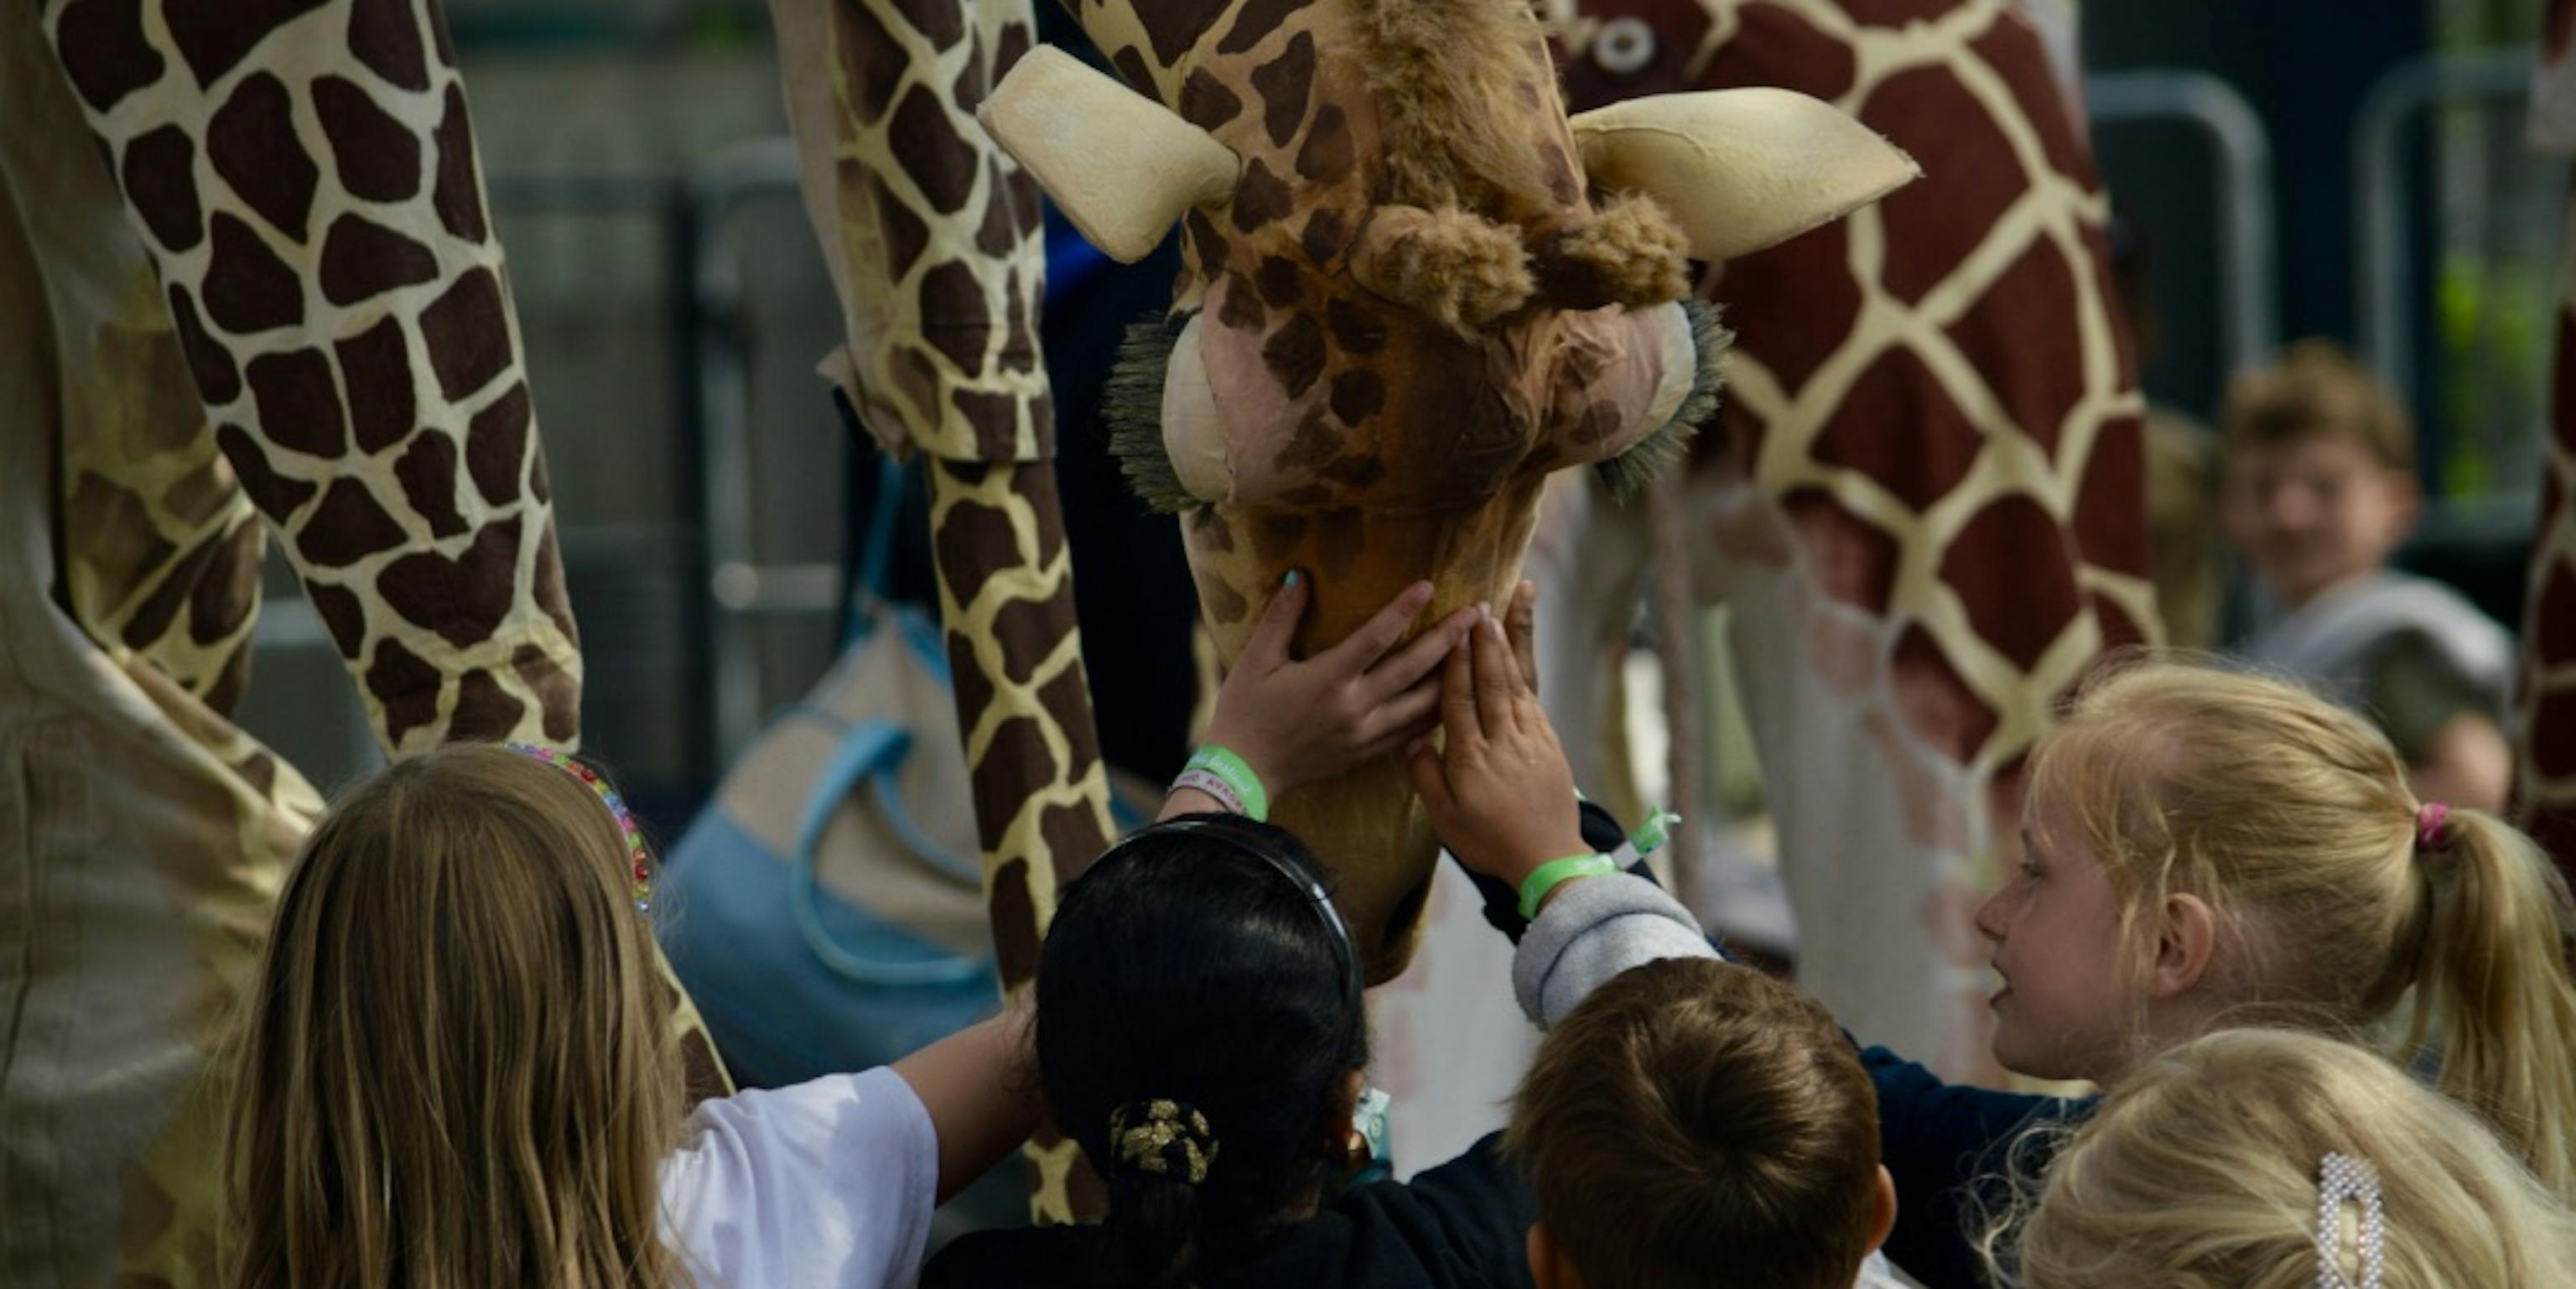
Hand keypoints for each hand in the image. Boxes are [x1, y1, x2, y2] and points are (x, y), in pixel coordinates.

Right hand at [1197, 574, 1479, 800]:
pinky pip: (1414, 732)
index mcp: (1328, 679)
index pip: (1376, 637)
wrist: (1243, 771)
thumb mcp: (1255, 660)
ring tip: (1479, 651)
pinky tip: (1456, 696)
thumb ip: (1281, 617)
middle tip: (1478, 613)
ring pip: (1424, 705)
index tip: (1431, 585)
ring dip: (1454, 675)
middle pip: (1414, 668)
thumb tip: (1298, 575)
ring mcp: (1366, 735)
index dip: (1404, 608)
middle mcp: (1355, 707)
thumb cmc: (1245, 711)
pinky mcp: (1368, 754)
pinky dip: (1438, 713)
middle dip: (1449, 638)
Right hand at [1406, 607, 1588, 889]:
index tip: (1454, 631)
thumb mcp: (1444, 818)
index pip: (1460, 700)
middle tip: (1482, 605)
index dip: (1457, 663)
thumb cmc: (1490, 841)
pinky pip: (1535, 698)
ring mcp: (1531, 739)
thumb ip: (1426, 776)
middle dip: (1487, 641)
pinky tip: (1521, 651)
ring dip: (1510, 645)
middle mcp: (1503, 742)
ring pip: (1518, 683)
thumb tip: (1412, 738)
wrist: (1548, 859)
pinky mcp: (1550, 742)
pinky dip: (1527, 670)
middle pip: (1493, 682)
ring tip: (1507, 611)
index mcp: (1471, 759)